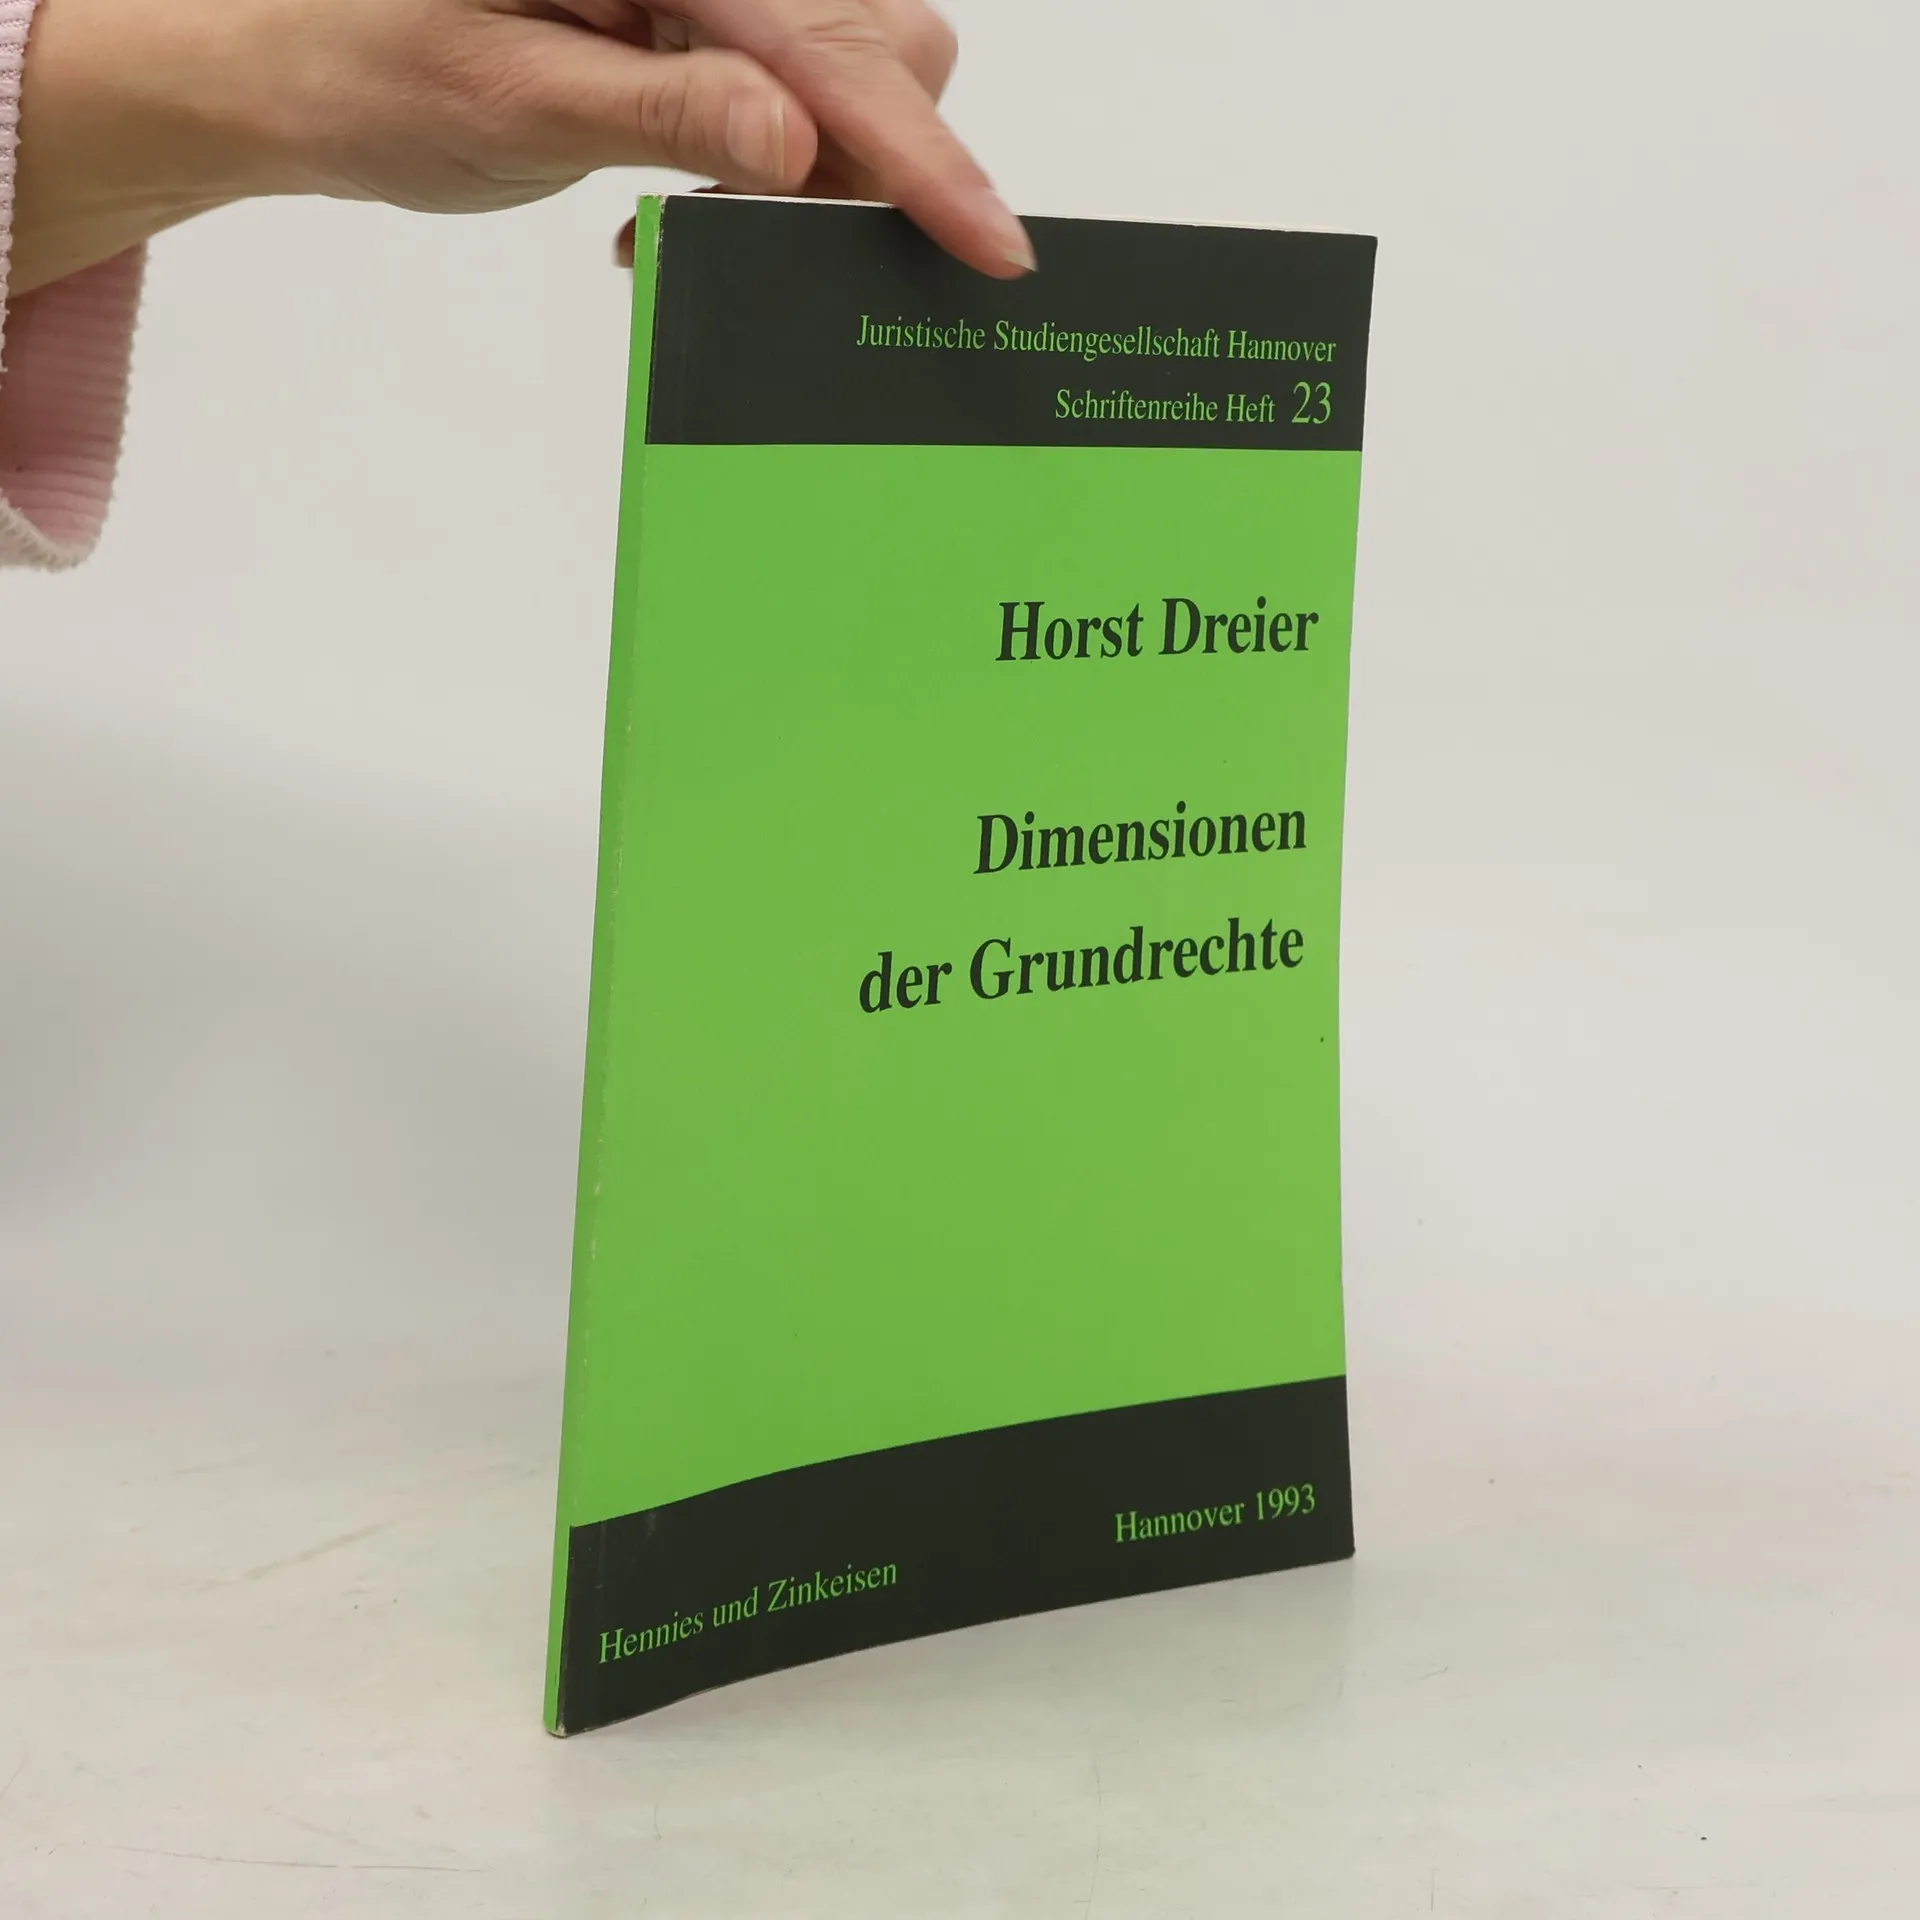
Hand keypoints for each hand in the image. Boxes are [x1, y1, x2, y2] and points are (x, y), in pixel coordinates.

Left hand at [9, 0, 1031, 297]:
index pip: (823, 49)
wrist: (300, 69)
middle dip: (869, 161)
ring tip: (690, 223)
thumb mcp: (514, 96)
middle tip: (767, 236)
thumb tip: (792, 146)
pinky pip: (791, 103)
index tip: (986, 244)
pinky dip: (766, 177)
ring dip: (817, 175)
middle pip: (876, 43)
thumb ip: (665, 112)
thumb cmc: (374, 67)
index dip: (916, 154)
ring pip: (849, 76)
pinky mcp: (695, 36)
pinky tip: (679, 211)